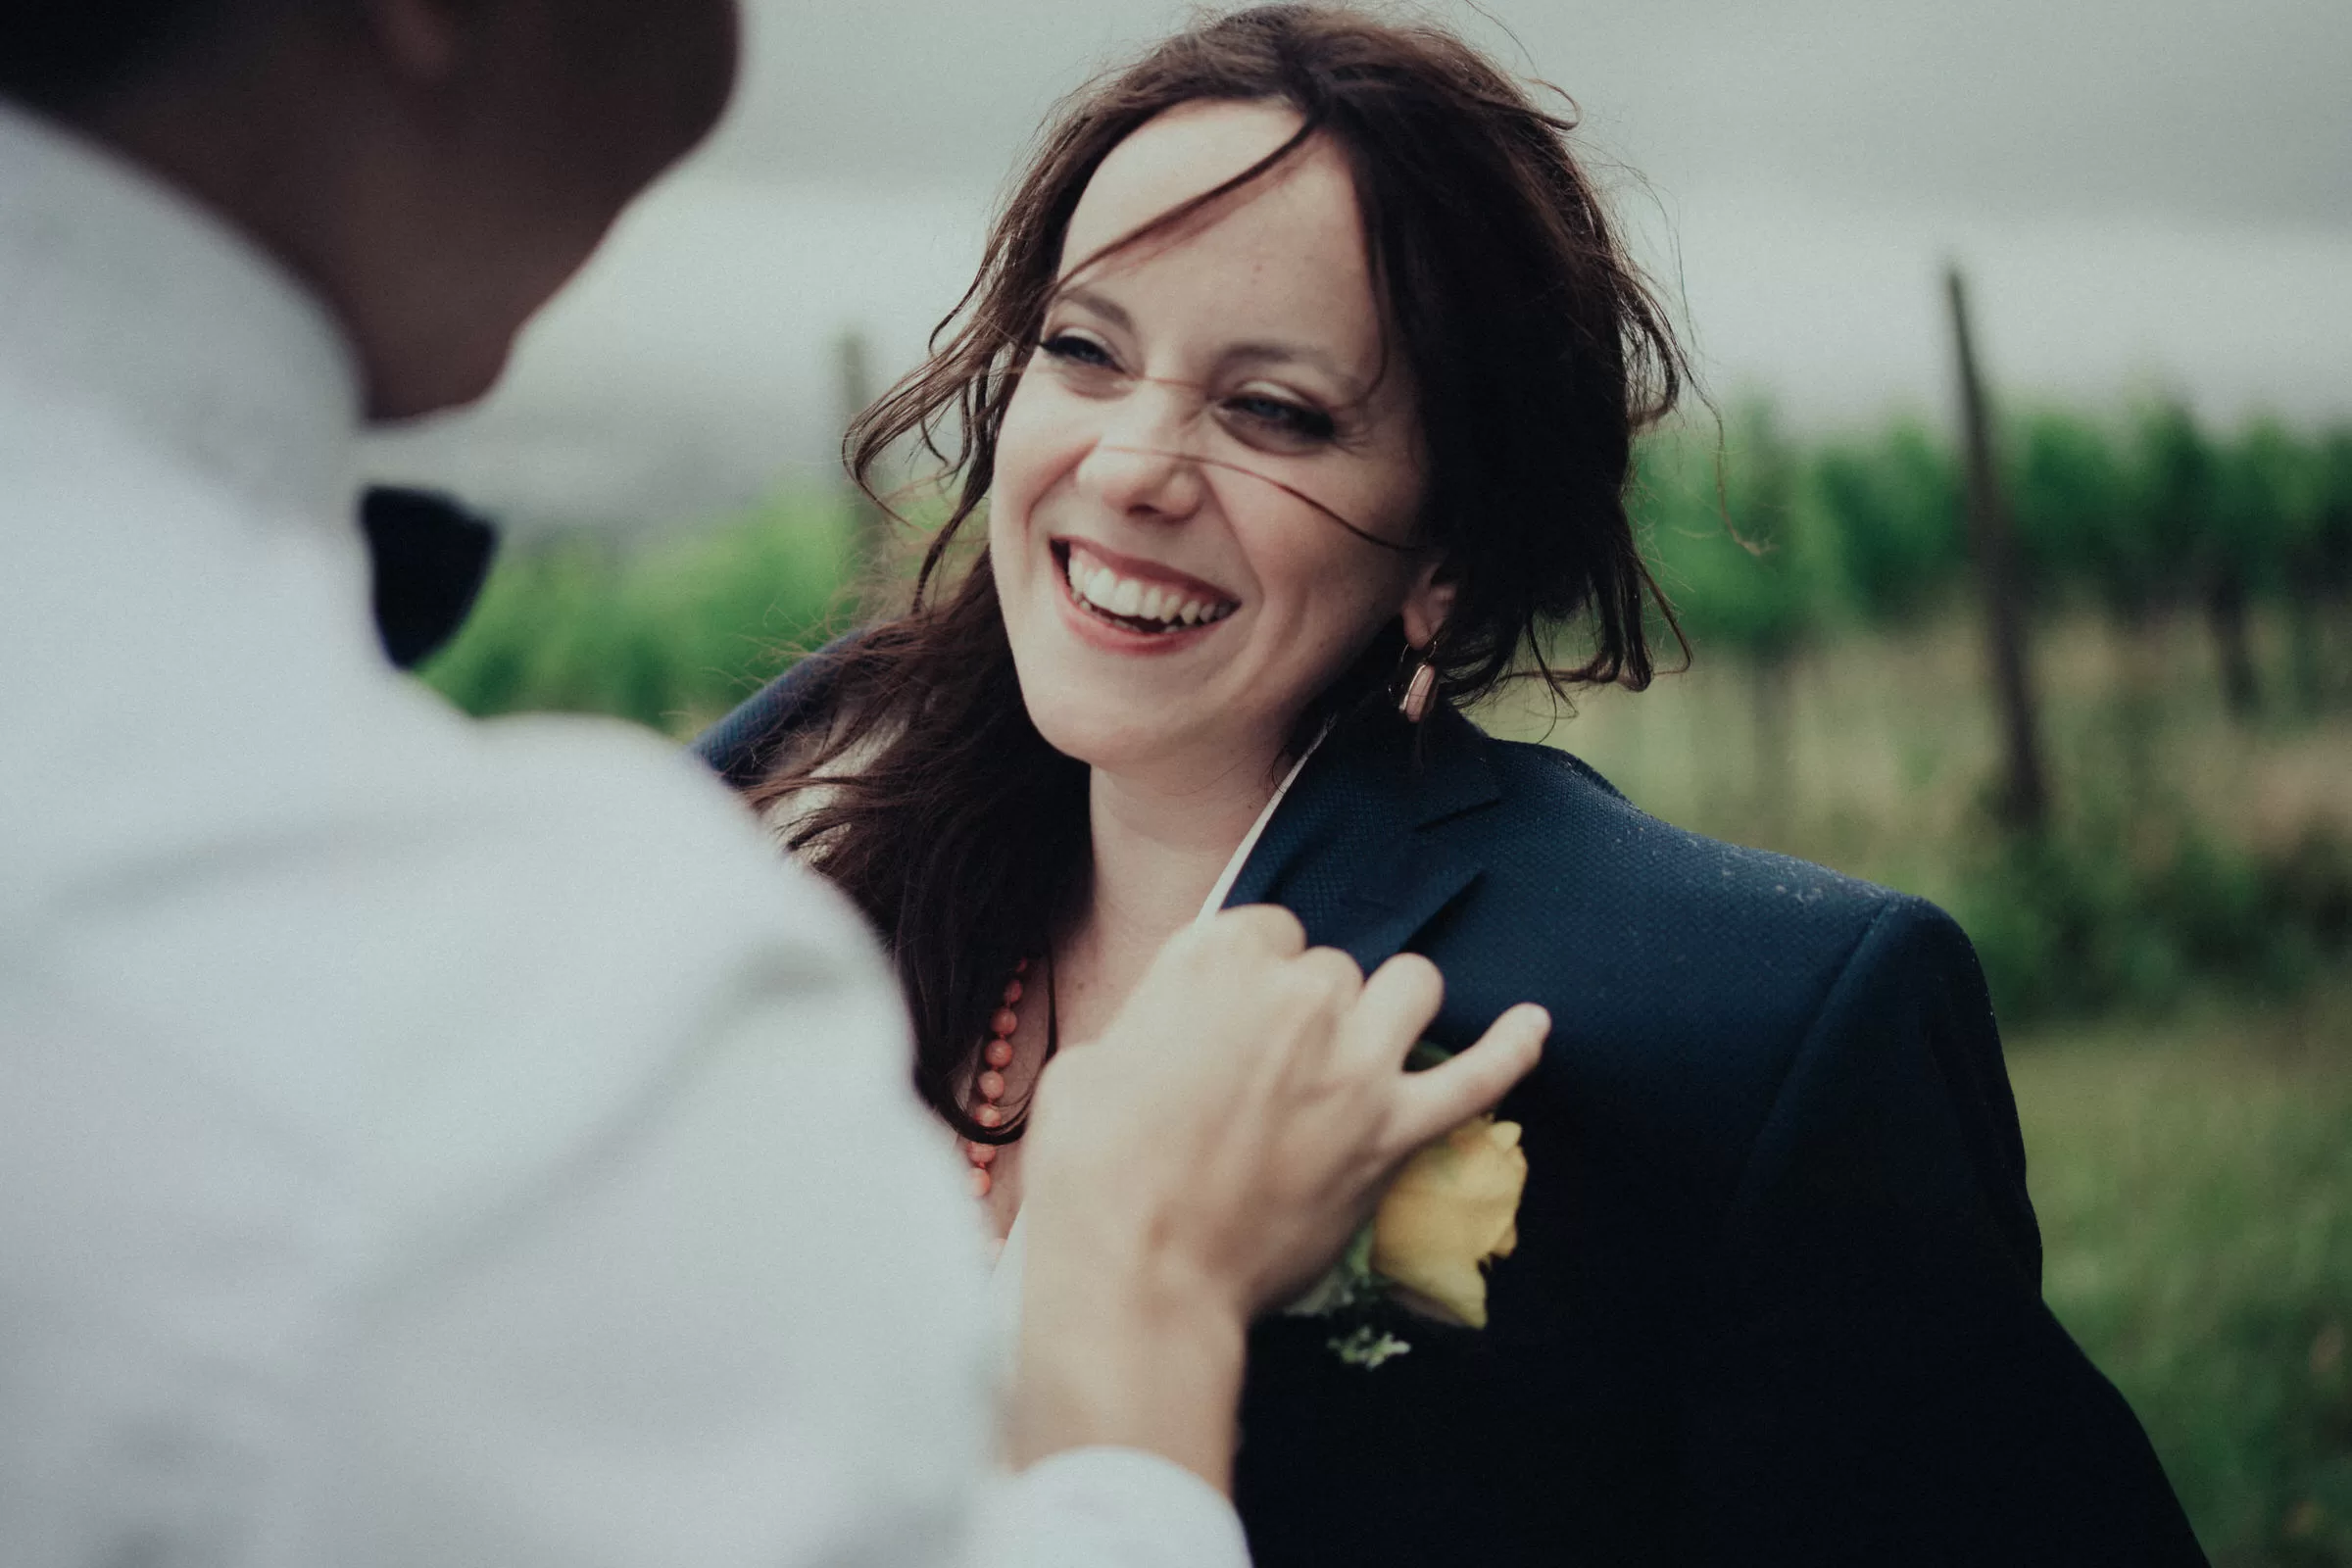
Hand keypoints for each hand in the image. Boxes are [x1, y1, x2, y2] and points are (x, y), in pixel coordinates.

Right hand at [1007, 906, 1547, 1485]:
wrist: (1141, 1274)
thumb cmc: (1093, 1176)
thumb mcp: (1088, 1065)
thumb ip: (1153, 1025)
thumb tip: (1177, 1039)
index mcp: (1215, 960)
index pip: (1267, 932)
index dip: (1253, 980)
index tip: (1237, 1023)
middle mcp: (1296, 993)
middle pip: (1331, 968)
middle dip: (1309, 1010)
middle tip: (1271, 1075)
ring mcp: (1355, 1061)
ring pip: (1408, 987)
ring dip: (1387, 1010)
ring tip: (1359, 1051)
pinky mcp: (1394, 1131)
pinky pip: (1478, 1077)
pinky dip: (1512, 1049)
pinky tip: (1534, 1026)